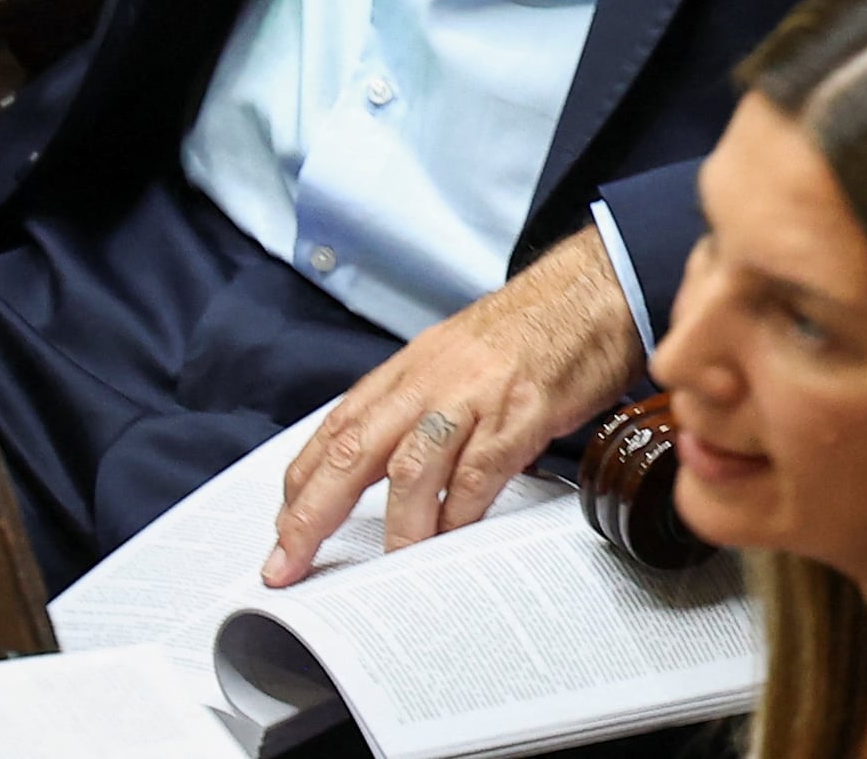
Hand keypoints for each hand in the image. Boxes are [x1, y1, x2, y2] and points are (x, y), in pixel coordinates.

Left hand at [261, 232, 643, 584]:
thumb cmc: (520, 334)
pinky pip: (478, 474)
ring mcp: (472, 399)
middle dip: (312, 514)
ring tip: (381, 572)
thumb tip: (376, 468)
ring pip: (411, 468)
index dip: (300, 483)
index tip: (281, 530)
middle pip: (352, 450)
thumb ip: (413, 410)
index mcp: (404, 372)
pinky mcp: (519, 416)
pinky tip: (450, 543)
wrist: (585, 294)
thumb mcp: (449, 362)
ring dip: (392, 527)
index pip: (334, 429)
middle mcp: (427, 383)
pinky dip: (460, 514)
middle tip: (288, 563)